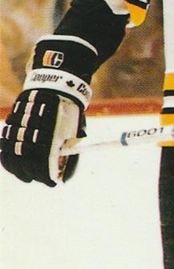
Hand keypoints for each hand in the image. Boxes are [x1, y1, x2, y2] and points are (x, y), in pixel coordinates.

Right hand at [0, 35, 95, 185]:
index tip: (53, 183)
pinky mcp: (12, 122)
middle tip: (39, 179)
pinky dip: (7, 157)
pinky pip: (5, 144)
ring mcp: (21, 127)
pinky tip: (13, 164)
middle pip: (27, 162)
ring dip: (18, 169)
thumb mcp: (73, 131)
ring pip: (12, 155)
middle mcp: (34, 132)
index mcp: (52, 135)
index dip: (48, 177)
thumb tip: (62, 172)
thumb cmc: (67, 111)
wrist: (56, 85)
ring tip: (26, 176)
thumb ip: (67, 151)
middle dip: (33, 175)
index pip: (45, 164)